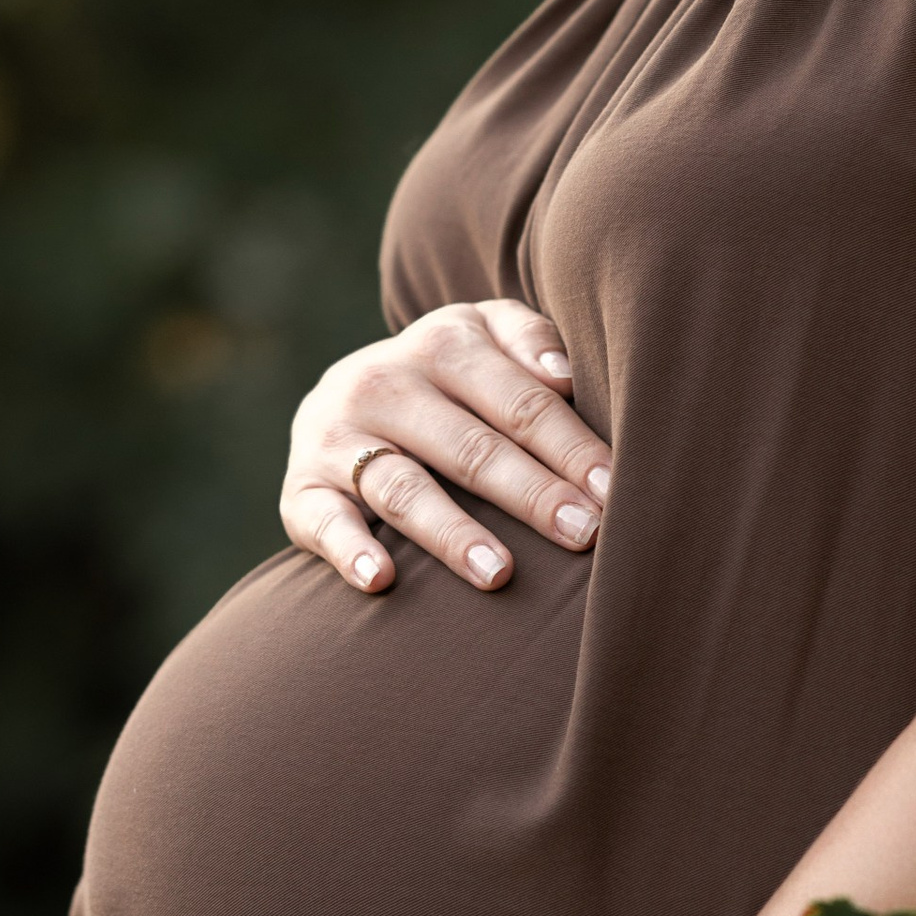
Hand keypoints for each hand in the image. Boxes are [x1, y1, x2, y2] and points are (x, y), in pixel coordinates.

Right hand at [280, 300, 612, 597]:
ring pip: (403, 488)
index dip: (570, 446)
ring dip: (452, 533)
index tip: (613, 491)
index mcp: (442, 344)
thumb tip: (565, 377)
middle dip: (532, 493)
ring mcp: (337, 437)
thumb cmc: (452, 379)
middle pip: (470, 446)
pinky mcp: (302, 489)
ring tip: (500, 574)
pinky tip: (381, 580)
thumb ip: (529, 339)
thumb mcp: (485, 336)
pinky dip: (349, 550)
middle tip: (582, 534)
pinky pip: (324, 521)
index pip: (518, 401)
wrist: (345, 396)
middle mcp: (384, 384)